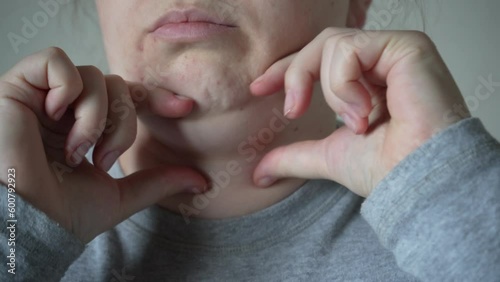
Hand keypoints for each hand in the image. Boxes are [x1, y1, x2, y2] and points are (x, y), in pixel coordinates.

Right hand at [0, 48, 206, 241]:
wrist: (28, 222)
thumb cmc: (64, 213)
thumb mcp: (121, 196)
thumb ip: (158, 181)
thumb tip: (202, 181)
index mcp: (89, 129)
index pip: (128, 97)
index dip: (157, 97)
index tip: (184, 108)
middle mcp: (68, 109)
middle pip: (117, 85)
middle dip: (122, 123)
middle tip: (102, 159)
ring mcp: (44, 97)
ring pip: (94, 75)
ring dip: (95, 116)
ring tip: (76, 149)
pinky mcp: (18, 87)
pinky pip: (55, 60)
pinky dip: (65, 88)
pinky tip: (54, 117)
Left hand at [250, 28, 468, 196]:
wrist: (414, 182)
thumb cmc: (385, 171)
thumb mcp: (327, 157)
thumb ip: (293, 157)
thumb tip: (259, 174)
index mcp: (370, 82)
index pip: (320, 59)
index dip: (287, 69)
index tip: (258, 88)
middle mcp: (384, 62)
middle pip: (322, 44)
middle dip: (296, 74)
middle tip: (292, 110)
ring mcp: (396, 52)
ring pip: (333, 45)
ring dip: (332, 91)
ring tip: (356, 123)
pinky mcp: (407, 47)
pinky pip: (350, 49)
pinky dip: (345, 84)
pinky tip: (366, 111)